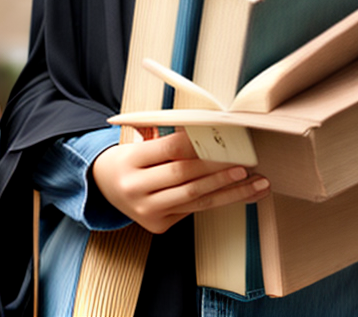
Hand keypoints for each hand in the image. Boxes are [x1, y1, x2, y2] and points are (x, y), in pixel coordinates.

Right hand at [91, 129, 269, 234]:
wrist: (105, 186)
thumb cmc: (128, 160)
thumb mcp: (137, 143)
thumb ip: (166, 140)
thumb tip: (205, 133)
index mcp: (129, 161)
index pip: (168, 150)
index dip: (195, 144)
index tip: (219, 137)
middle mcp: (135, 188)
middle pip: (184, 176)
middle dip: (217, 168)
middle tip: (244, 161)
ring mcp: (147, 211)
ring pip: (195, 198)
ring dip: (228, 189)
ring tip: (252, 181)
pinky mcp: (158, 225)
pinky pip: (194, 211)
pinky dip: (219, 201)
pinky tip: (240, 195)